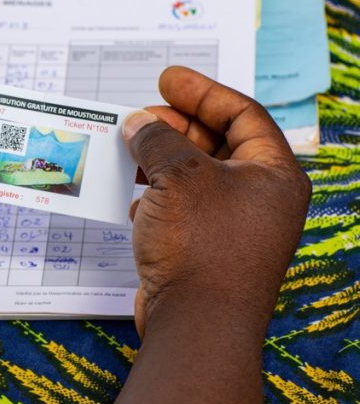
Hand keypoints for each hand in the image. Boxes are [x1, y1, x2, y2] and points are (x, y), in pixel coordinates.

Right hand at [121, 66, 310, 337]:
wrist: (197, 324)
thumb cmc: (202, 246)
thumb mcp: (178, 176)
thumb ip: (158, 140)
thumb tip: (140, 124)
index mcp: (274, 173)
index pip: (242, 114)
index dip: (202, 91)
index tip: (166, 79)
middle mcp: (261, 199)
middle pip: (218, 143)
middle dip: (176, 126)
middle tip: (139, 117)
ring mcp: (235, 227)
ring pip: (196, 176)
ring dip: (161, 160)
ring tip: (128, 150)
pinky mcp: (208, 251)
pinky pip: (183, 208)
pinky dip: (158, 195)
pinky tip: (135, 195)